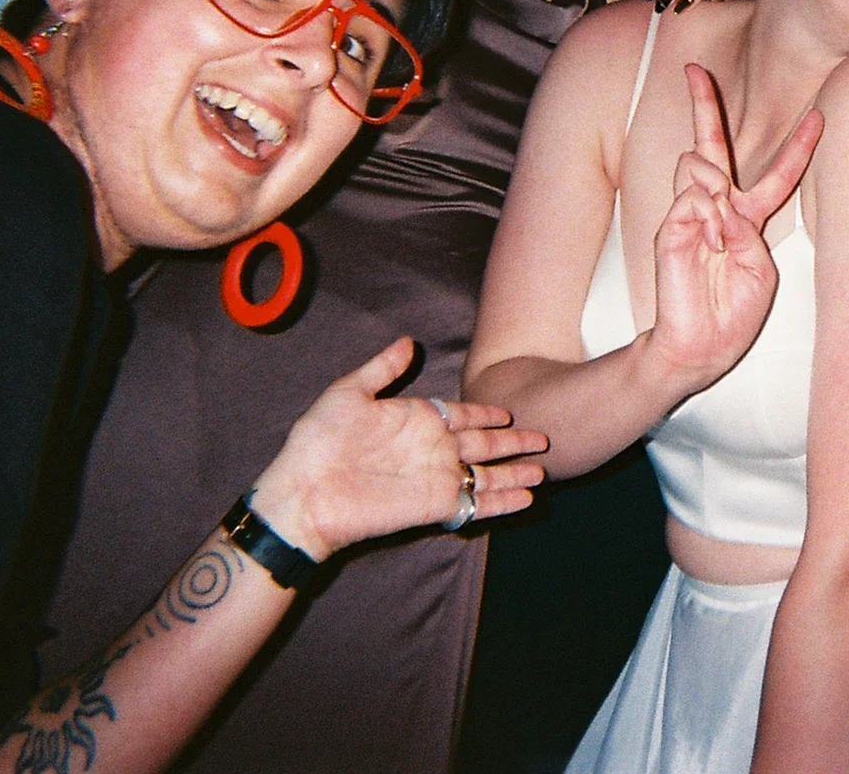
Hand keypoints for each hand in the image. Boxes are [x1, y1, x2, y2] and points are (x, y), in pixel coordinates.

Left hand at [249, 337, 547, 557]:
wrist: (306, 493)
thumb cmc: (319, 442)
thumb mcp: (349, 393)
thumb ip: (382, 369)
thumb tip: (408, 342)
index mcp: (416, 420)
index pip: (462, 414)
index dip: (485, 414)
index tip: (507, 412)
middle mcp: (433, 449)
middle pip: (484, 444)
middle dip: (513, 442)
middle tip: (541, 438)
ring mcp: (437, 478)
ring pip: (487, 474)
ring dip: (515, 473)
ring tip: (542, 473)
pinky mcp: (437, 505)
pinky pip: (477, 503)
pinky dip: (503, 502)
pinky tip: (525, 498)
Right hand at [645, 65, 822, 393]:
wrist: (703, 344)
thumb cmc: (735, 313)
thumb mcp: (760, 269)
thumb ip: (746, 228)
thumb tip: (718, 199)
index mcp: (748, 217)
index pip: (776, 173)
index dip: (799, 146)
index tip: (819, 115)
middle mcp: (718, 206)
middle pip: (711, 144)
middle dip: (703, 104)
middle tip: (693, 70)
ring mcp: (691, 213)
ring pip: (698, 163)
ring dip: (716, 188)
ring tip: (720, 231)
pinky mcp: (671, 225)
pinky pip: (692, 195)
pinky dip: (706, 215)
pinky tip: (708, 242)